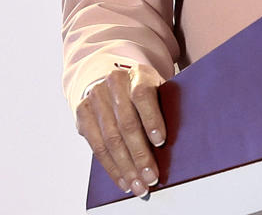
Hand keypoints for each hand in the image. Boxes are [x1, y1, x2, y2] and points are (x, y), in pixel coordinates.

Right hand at [75, 64, 166, 197]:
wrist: (113, 81)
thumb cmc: (144, 95)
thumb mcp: (159, 93)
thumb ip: (165, 111)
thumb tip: (179, 148)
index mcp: (138, 74)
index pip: (142, 95)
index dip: (151, 119)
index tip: (161, 142)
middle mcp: (113, 82)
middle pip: (126, 122)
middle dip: (140, 155)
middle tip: (151, 177)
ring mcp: (95, 96)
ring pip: (110, 138)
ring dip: (126, 167)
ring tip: (138, 186)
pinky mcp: (82, 112)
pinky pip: (96, 145)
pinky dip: (111, 167)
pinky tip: (123, 181)